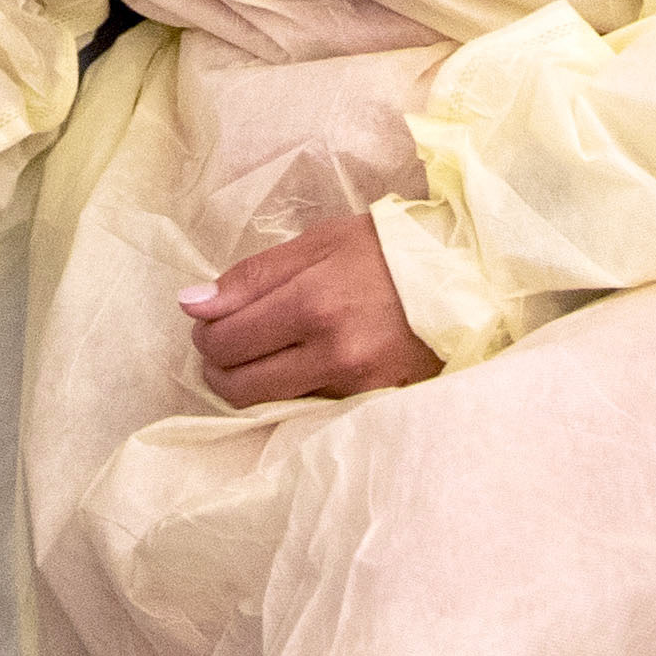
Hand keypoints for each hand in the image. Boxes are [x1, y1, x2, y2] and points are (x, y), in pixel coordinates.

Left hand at [182, 214, 439, 409]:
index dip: (205, 334)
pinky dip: (291, 396)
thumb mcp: (319, 242)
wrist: (464, 279)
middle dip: (218, 365)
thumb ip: (253, 276)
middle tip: (228, 343)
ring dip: (248, 384)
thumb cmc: (386, 251)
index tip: (211, 321)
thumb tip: (191, 306)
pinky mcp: (374, 407)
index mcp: (313, 302)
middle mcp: (332, 353)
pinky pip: (308, 414)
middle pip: (238, 385)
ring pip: (268, 407)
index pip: (225, 339)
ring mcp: (356, 388)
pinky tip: (299, 373)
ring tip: (261, 357)